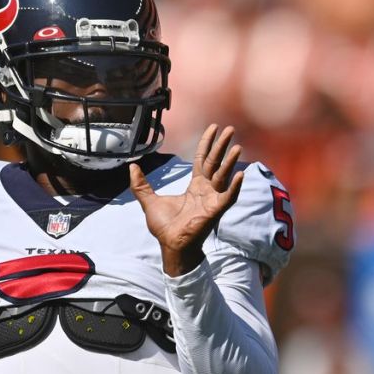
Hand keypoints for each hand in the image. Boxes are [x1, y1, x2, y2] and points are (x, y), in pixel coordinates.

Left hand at [129, 125, 244, 275]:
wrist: (170, 245)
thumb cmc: (165, 227)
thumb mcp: (149, 201)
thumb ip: (141, 185)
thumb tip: (132, 167)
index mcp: (194, 186)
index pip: (202, 159)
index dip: (207, 143)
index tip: (213, 128)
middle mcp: (206, 190)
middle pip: (215, 162)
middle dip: (222, 145)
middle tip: (230, 129)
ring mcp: (213, 199)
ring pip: (223, 175)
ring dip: (230, 161)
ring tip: (237, 146)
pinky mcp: (216, 210)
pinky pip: (228, 196)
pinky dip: (235, 186)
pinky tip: (240, 174)